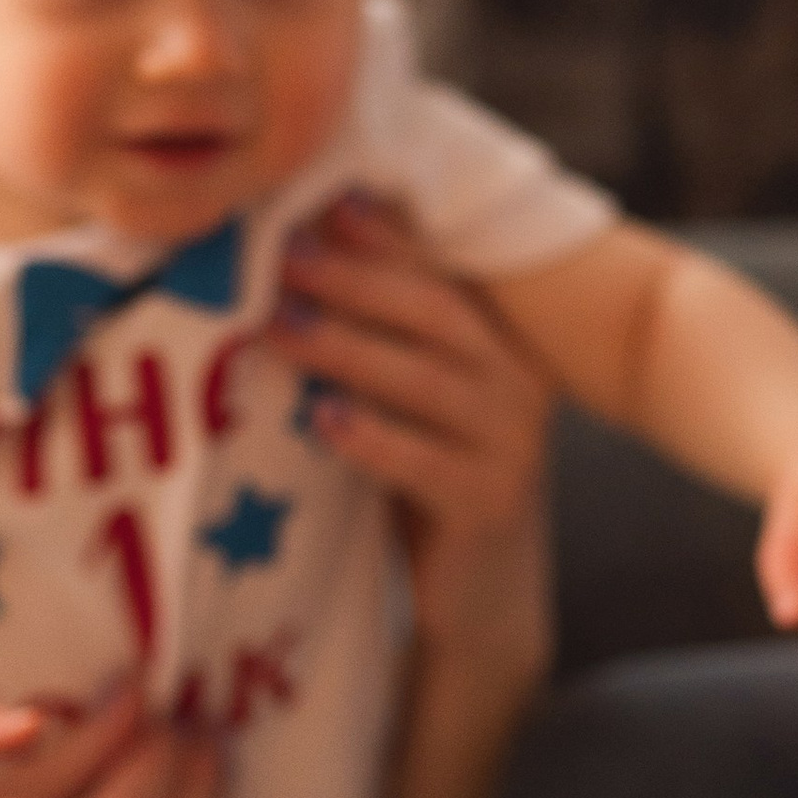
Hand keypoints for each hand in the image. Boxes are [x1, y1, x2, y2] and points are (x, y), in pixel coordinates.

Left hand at [271, 194, 556, 671]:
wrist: (482, 593)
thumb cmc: (429, 479)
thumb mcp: (409, 400)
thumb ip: (378, 338)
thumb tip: (298, 254)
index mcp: (500, 342)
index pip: (439, 274)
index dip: (383, 238)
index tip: (321, 203)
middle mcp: (519, 382)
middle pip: (436, 314)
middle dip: (355, 280)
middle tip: (283, 258)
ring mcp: (513, 446)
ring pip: (427, 382)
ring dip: (346, 349)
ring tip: (279, 326)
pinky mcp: (489, 505)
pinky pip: (427, 463)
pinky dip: (372, 439)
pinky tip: (324, 420)